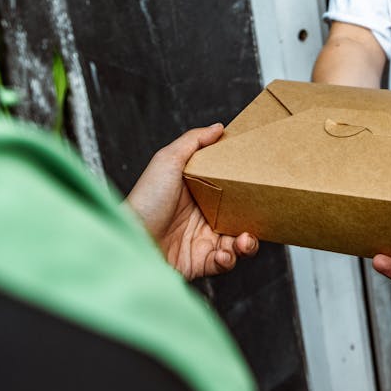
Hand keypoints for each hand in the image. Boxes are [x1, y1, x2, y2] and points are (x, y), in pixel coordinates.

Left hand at [125, 124, 258, 280]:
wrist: (132, 240)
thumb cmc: (146, 199)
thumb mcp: (167, 160)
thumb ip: (194, 141)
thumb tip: (219, 127)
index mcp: (199, 192)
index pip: (231, 189)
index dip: (246, 189)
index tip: (259, 185)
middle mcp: (203, 216)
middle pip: (240, 217)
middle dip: (254, 221)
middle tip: (258, 219)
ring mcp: (202, 240)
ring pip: (237, 243)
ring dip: (247, 244)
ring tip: (244, 241)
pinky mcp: (200, 262)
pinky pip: (225, 263)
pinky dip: (229, 260)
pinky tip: (222, 254)